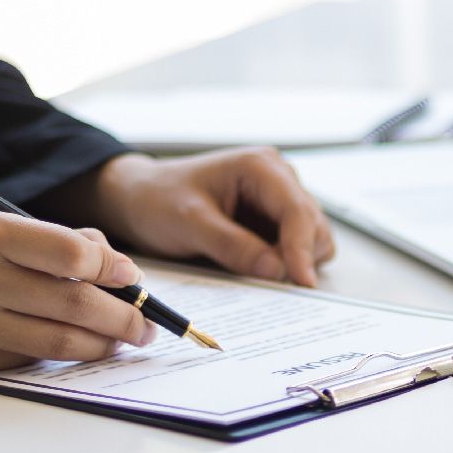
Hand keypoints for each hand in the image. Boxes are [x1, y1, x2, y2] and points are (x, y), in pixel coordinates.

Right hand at [0, 214, 158, 372]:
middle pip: (74, 304)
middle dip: (124, 317)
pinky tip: (75, 347)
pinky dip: (58, 355)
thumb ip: (52, 241)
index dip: (112, 269)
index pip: (70, 254)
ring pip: (58, 342)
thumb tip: (117, 269)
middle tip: (147, 325)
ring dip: (103, 345)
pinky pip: (27, 360)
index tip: (132, 278)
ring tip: (123, 341)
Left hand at [65, 150, 335, 286]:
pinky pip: (294, 249)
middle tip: (268, 284)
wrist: (138, 199)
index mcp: (261, 167)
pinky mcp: (272, 222)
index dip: (303, 249)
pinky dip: (284, 265)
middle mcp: (278, 179)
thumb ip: (233, 246)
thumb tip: (276, 270)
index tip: (302, 283)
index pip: (298, 211)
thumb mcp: (189, 224)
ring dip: (293, 262)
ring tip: (252, 271)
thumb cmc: (157, 200)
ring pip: (312, 240)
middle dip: (300, 258)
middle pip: (315, 227)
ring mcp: (278, 201)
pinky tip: (255, 269)